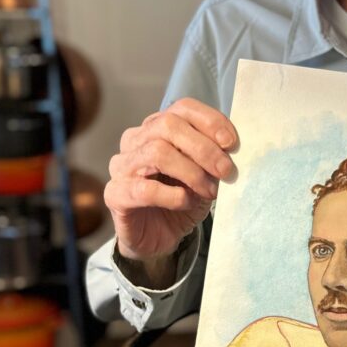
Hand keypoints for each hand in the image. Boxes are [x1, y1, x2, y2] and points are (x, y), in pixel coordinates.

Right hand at [104, 98, 236, 262]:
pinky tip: (185, 202)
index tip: (231, 143)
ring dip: (191, 172)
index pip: (182, 108)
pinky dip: (172, 195)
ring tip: (209, 191)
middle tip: (226, 170)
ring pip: (157, 152)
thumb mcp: (205, 175)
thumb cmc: (183, 200)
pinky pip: (144, 189)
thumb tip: (231, 147)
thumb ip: (214, 157)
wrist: (160, 238)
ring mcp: (121, 166)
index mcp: (157, 128)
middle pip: (168, 125)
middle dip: (203, 148)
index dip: (209, 121)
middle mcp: (135, 140)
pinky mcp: (115, 194)